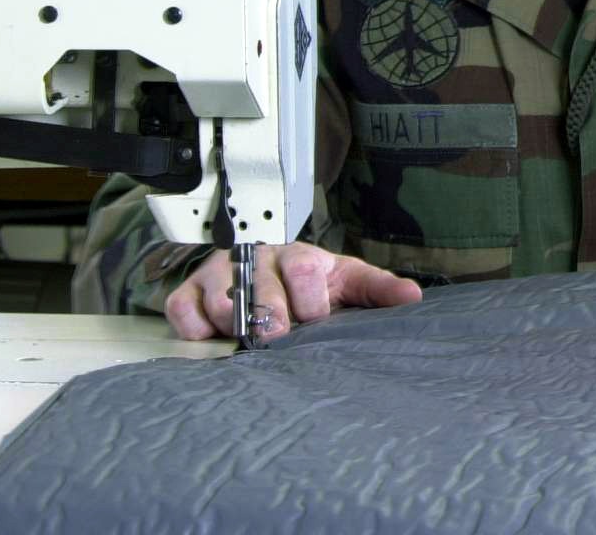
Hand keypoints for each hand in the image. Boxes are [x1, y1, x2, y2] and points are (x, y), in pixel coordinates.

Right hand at [164, 242, 422, 341]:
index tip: (315, 320)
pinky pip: (183, 309)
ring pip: (220, 295)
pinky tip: (212, 338)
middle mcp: (260, 260)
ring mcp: (221, 274)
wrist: (270, 272)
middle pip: (261, 286)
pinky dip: (194, 327)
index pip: (306, 270)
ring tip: (245, 337)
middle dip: (272, 316)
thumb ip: (378, 289)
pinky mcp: (191, 292)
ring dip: (234, 321)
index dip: (311, 301)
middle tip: (277, 338)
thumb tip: (413, 297)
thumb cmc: (314, 284)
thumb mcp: (349, 283)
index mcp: (303, 257)